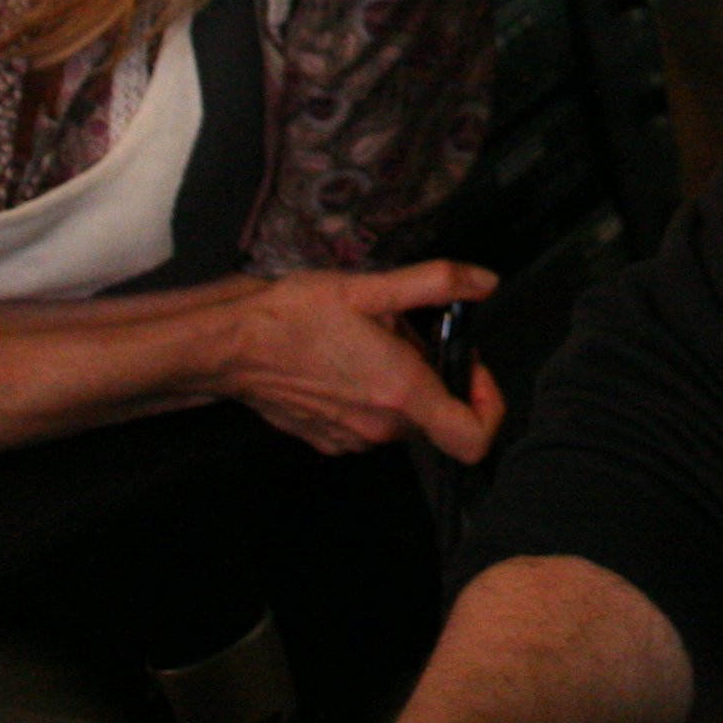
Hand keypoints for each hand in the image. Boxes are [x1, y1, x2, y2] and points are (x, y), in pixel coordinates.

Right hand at [213, 262, 505, 463]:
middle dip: (433, 371)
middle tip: (406, 332)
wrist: (234, 347)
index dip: (488, 404)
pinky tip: (346, 361)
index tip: (472, 367)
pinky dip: (372, 395)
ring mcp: (354, 439)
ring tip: (370, 341)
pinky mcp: (331, 441)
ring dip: (401, 382)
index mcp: (401, 393)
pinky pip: (372, 422)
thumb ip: (436, 283)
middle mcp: (381, 427)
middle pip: (438, 412)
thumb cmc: (296, 317)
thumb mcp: (371, 288)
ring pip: (403, 416)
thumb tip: (483, 282)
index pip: (474, 436)